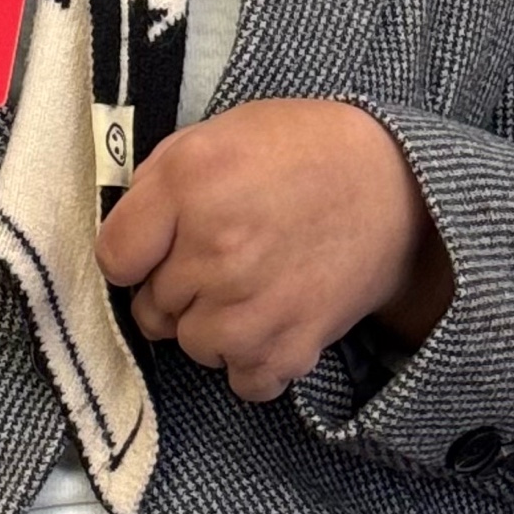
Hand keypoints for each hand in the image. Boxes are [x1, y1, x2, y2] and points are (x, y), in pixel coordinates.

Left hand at [95, 97, 452, 403]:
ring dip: (213, 325)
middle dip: (178, 287)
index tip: (159, 247)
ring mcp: (250, 305)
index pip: (115, 258)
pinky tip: (273, 320)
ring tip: (253, 285)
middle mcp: (214, 249)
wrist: (398, 187)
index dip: (135, 254)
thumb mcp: (219, 133)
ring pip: (191, 346)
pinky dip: (254, 361)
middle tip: (223, 258)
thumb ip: (161, 181)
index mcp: (189, 183)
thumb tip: (127, 237)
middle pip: (151, 307)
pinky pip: (242, 380)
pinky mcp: (289, 346)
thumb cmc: (304, 153)